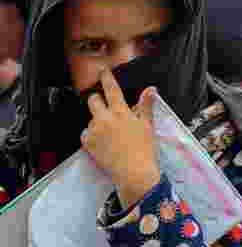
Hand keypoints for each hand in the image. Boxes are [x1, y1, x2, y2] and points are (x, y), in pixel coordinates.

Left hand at [81, 71, 160, 207]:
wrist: (134, 174)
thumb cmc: (144, 151)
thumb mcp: (148, 126)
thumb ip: (145, 106)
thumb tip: (150, 90)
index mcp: (121, 113)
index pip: (111, 89)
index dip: (106, 78)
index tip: (103, 71)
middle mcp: (104, 119)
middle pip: (93, 100)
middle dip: (97, 100)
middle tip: (106, 109)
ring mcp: (94, 131)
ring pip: (91, 119)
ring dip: (98, 122)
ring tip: (111, 136)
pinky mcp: (87, 143)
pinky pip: (86, 134)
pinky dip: (93, 137)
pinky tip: (104, 144)